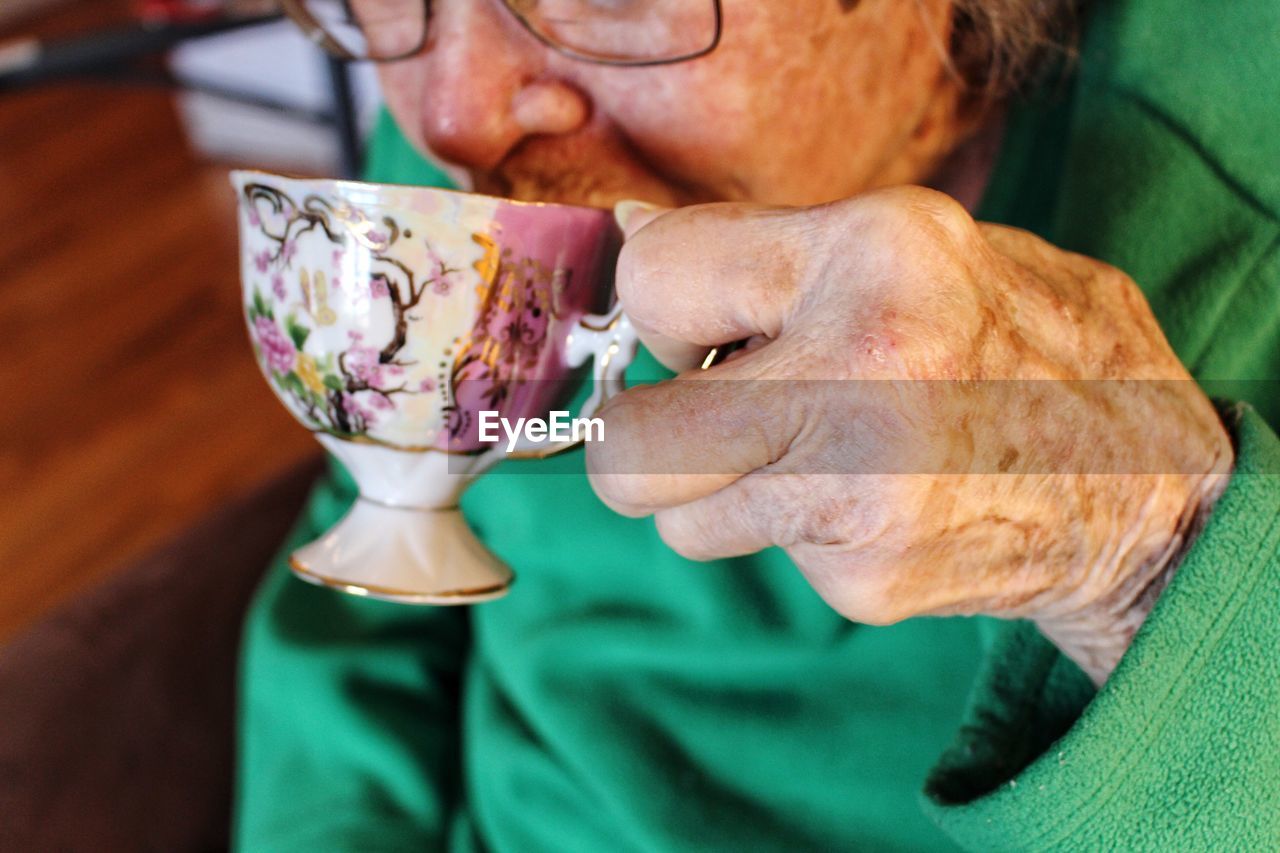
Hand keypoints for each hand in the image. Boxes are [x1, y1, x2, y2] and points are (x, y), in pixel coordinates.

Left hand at [588, 187, 1233, 683]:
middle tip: (698, 424)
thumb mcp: (915, 246)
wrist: (1145, 483)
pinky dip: (797, 529)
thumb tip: (627, 234)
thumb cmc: (1016, 342)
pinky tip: (874, 502)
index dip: (663, 314)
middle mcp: (866, 371)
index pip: (655, 283)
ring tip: (820, 454)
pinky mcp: (869, 576)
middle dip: (638, 444)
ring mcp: (864, 490)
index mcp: (878, 253)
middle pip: (623, 451)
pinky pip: (762, 552)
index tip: (701, 333)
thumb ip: (769, 247)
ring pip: (677, 519)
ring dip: (724, 491)